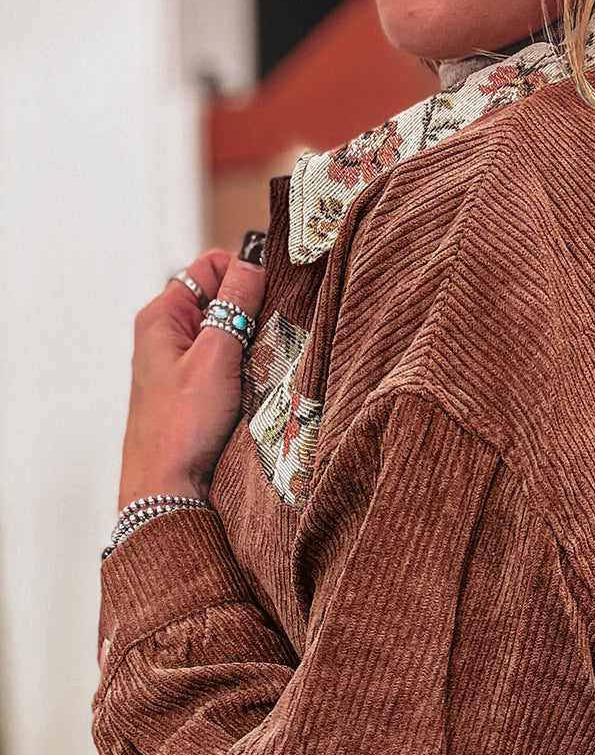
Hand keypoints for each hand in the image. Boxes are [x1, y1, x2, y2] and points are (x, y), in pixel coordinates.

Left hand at [117, 247, 266, 510]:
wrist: (167, 490)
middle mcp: (168, 334)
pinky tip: (254, 390)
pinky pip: (229, 364)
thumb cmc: (180, 429)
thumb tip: (252, 264)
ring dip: (253, 347)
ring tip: (260, 371)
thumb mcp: (215, 357)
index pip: (211, 266)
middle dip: (253, 314)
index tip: (272, 298)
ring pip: (230, 334)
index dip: (245, 275)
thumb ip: (235, 306)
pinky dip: (247, 371)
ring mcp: (180, 363)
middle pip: (223, 300)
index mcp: (162, 315)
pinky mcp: (194, 391)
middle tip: (270, 339)